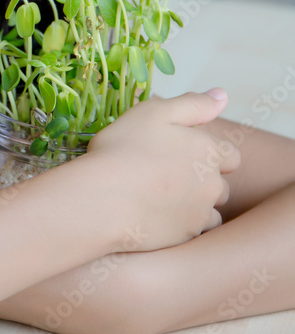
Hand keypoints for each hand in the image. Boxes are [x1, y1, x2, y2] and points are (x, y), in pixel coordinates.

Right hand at [83, 88, 240, 249]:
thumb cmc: (124, 149)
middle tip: (168, 175)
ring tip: (162, 198)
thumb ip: (193, 104)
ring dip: (194, 205)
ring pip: (209, 211)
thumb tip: (222, 96)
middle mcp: (212, 184)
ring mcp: (199, 214)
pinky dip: (181, 225)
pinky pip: (191, 231)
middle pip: (220, 185)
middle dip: (203, 181)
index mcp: (208, 151)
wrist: (102, 199)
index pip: (230, 156)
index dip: (209, 154)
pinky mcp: (183, 237)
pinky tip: (157, 216)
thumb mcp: (155, 112)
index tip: (183, 153)